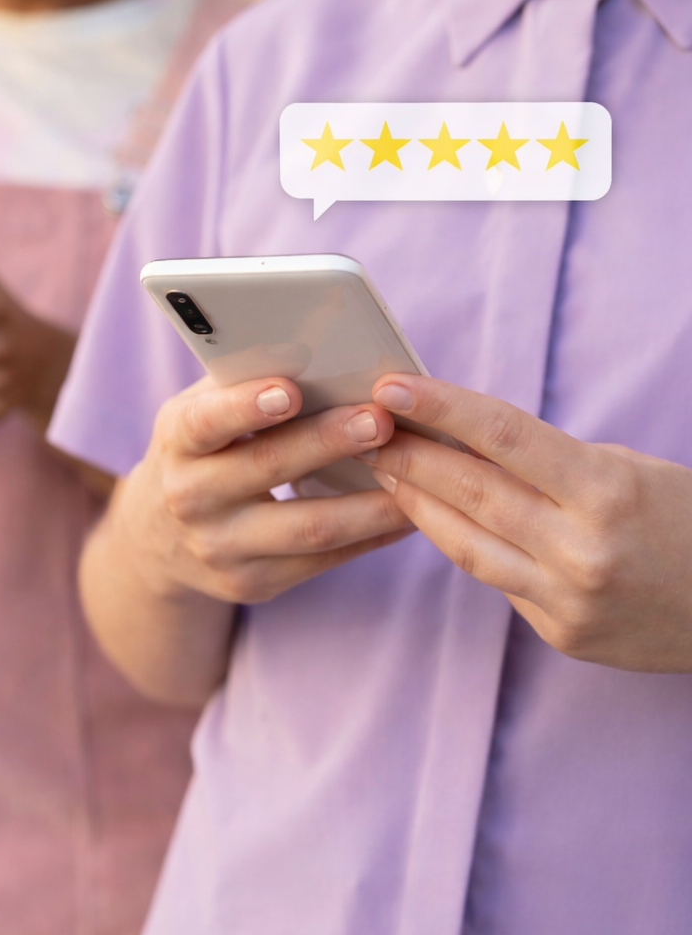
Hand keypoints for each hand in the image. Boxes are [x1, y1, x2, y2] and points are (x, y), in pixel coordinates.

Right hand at [117, 376, 410, 604]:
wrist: (158, 540)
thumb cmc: (201, 451)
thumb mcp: (200, 414)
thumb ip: (244, 384)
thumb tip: (323, 349)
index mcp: (177, 443)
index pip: (204, 423)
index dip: (244, 406)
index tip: (290, 390)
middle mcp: (190, 498)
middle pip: (266, 468)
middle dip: (327, 442)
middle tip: (380, 420)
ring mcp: (219, 548)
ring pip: (307, 528)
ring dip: (370, 501)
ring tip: (418, 474)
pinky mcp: (251, 583)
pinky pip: (322, 562)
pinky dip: (372, 536)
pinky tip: (408, 513)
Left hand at [360, 375, 691, 671]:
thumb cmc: (689, 520)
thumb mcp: (631, 470)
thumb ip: (549, 463)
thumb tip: (459, 442)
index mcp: (607, 491)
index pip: (503, 435)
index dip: (440, 408)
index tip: (390, 386)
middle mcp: (582, 549)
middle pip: (469, 491)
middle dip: (407, 454)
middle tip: (361, 427)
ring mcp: (568, 599)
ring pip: (464, 542)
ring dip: (414, 501)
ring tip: (380, 467)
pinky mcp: (561, 634)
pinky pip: (494, 579)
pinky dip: (458, 542)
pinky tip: (428, 516)